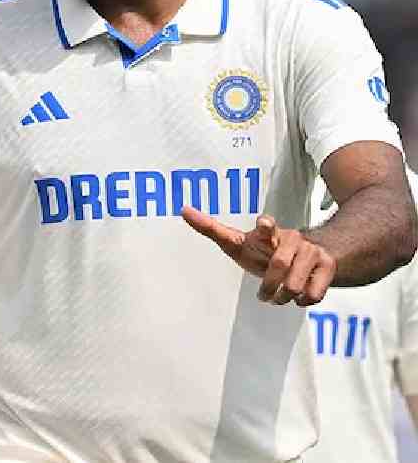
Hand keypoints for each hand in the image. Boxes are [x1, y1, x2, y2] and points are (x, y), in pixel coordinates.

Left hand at [181, 207, 335, 305]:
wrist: (300, 257)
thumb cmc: (259, 250)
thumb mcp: (235, 241)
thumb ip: (210, 228)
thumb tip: (183, 210)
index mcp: (266, 233)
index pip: (266, 227)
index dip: (265, 225)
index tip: (263, 223)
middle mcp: (291, 239)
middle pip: (278, 266)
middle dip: (269, 286)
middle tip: (264, 296)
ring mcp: (312, 251)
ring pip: (296, 285)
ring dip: (283, 297)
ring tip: (279, 294)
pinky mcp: (328, 266)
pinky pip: (313, 294)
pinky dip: (302, 301)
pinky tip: (298, 295)